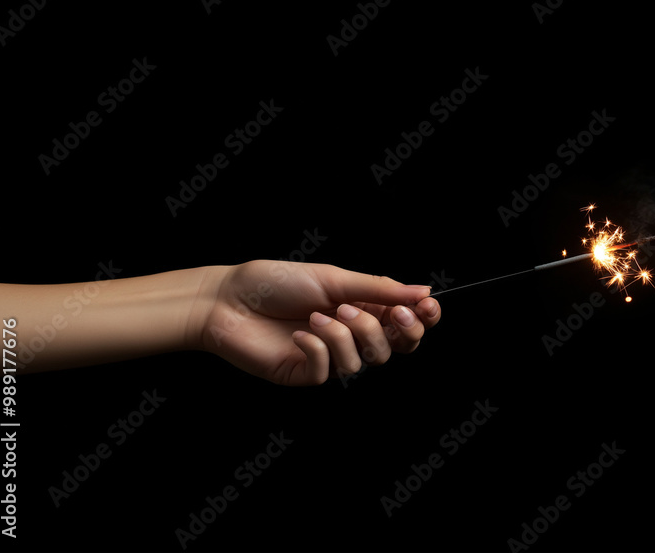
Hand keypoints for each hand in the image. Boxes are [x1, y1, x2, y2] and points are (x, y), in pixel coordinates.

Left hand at [193, 260, 440, 385]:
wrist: (227, 301)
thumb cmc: (276, 282)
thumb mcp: (333, 278)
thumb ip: (379, 289)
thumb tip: (423, 290)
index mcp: (362, 308)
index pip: (405, 323)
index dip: (422, 319)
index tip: (427, 306)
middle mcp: (350, 335)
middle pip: (395, 347)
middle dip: (395, 331)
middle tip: (385, 312)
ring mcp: (329, 357)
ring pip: (365, 361)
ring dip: (346, 335)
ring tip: (318, 316)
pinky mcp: (306, 374)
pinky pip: (330, 372)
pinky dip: (318, 349)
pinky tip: (299, 334)